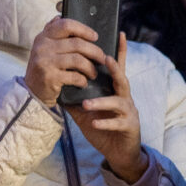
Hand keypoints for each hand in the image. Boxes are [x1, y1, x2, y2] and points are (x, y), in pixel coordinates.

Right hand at [23, 14, 123, 133]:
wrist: (31, 92)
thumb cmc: (43, 68)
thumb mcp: (43, 47)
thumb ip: (52, 33)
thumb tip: (60, 15)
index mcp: (43, 37)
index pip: (66, 25)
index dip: (84, 29)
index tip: (95, 36)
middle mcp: (43, 47)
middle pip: (77, 43)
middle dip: (94, 51)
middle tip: (102, 58)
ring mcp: (45, 62)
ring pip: (78, 59)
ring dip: (90, 67)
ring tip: (94, 73)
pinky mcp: (50, 77)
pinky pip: (74, 76)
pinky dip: (83, 80)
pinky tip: (84, 82)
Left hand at [69, 32, 146, 183]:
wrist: (120, 152)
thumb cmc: (104, 127)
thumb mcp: (87, 112)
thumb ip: (75, 98)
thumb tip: (56, 86)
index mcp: (114, 91)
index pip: (117, 68)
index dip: (120, 51)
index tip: (119, 33)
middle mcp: (124, 98)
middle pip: (122, 79)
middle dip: (115, 69)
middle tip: (105, 59)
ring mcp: (129, 112)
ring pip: (117, 102)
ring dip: (102, 102)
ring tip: (87, 103)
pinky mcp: (129, 127)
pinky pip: (117, 124)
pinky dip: (105, 123)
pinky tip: (95, 124)